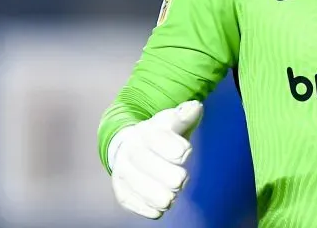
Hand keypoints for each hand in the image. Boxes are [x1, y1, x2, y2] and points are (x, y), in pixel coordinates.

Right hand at [108, 100, 203, 218]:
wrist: (130, 146)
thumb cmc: (161, 135)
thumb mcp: (173, 122)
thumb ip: (185, 116)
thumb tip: (195, 107)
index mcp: (146, 131)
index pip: (156, 136)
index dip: (170, 145)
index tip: (186, 152)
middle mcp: (130, 149)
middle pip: (143, 160)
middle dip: (164, 173)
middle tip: (181, 180)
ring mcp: (123, 170)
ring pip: (134, 183)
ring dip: (154, 194)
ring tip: (171, 198)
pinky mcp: (121, 190)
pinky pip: (128, 200)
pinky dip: (144, 207)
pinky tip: (158, 210)